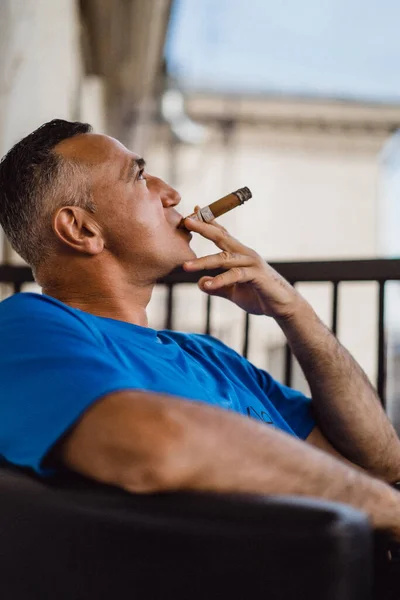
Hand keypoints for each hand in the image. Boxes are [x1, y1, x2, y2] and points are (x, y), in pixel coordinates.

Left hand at [182, 214, 301, 318]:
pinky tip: (208, 285)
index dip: (208, 223)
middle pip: (221, 238)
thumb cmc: (259, 296)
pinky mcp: (257, 275)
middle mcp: (245, 254)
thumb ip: (217, 286)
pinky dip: (220, 280)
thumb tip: (200, 283)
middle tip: (186, 221)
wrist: (282, 307)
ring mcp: (252, 263)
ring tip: (186, 266)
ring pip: (224, 258)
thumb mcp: (232, 291)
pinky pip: (235, 275)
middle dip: (204, 228)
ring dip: (204, 261)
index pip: (221, 235)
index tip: (193, 212)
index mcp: (239, 255)